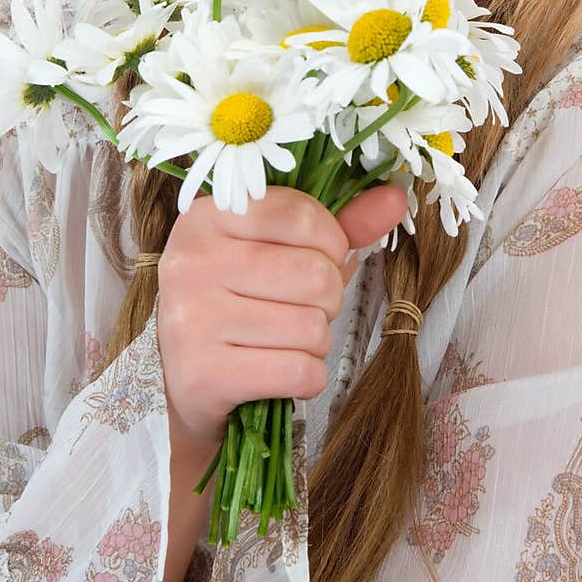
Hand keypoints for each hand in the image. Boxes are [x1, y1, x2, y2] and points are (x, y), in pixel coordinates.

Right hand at [156, 181, 407, 455]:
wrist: (185, 383)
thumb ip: (338, 224)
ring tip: (281, 340)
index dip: (330, 244)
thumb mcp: (279, 250)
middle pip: (316, 275)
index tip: (312, 259)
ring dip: (315, 342)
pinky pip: (300, 372)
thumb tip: (396, 198)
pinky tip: (277, 371)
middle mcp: (192, 260)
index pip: (303, 215)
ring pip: (312, 327)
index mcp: (207, 215)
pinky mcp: (203, 373)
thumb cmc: (240, 302)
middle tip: (296, 309)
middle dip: (326, 300)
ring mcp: (192, 318)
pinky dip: (306, 378)